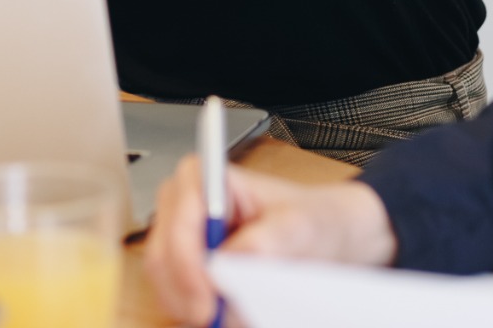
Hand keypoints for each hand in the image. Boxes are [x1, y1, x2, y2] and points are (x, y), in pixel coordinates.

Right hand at [144, 157, 397, 326]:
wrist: (328, 236)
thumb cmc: (314, 218)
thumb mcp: (302, 224)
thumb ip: (271, 239)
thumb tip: (237, 258)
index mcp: (206, 178)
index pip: (179, 219)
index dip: (186, 261)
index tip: (209, 298)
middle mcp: (184, 204)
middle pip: (163, 254)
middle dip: (187, 291)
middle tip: (215, 318)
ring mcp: (181, 237)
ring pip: (164, 280)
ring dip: (189, 305)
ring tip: (227, 317)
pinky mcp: (186, 266)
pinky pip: (175, 295)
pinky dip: (195, 310)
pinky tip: (223, 314)